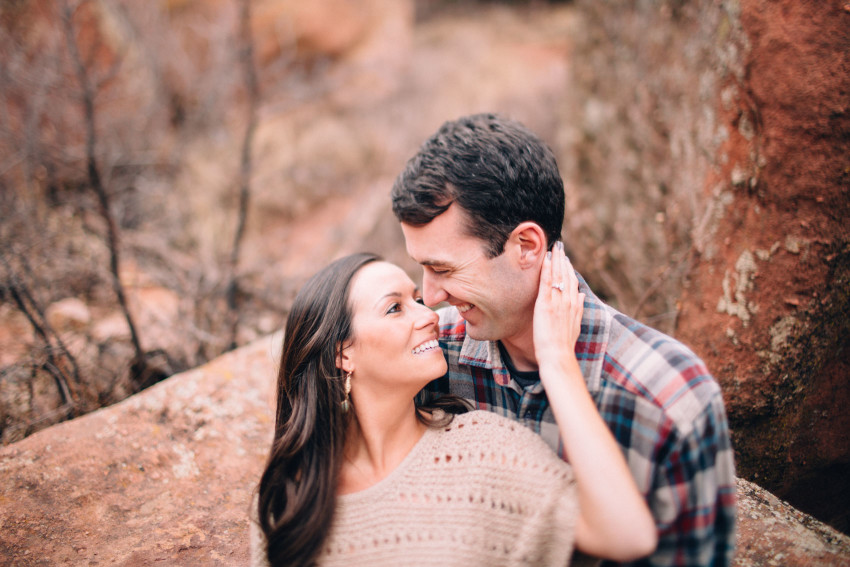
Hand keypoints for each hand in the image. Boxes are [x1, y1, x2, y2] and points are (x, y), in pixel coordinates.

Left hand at [532, 241, 584, 369]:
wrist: (558, 355)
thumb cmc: (564, 344)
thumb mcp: (575, 325)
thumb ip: (579, 309)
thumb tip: (581, 295)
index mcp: (574, 305)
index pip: (572, 282)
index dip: (568, 268)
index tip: (565, 258)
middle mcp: (568, 301)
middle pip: (566, 275)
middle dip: (563, 259)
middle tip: (559, 246)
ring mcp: (557, 302)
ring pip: (558, 276)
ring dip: (556, 260)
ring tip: (554, 247)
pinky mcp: (546, 304)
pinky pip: (546, 283)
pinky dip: (547, 270)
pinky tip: (546, 259)